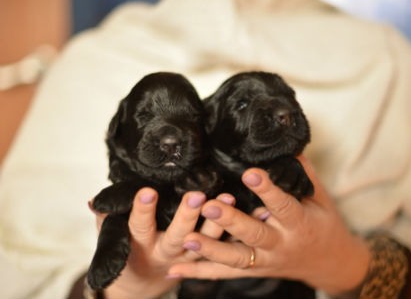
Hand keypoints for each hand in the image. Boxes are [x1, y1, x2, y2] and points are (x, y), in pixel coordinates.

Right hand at [90, 188, 234, 298]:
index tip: (148, 191)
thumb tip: (95, 200)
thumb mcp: (112, 238)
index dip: (143, 210)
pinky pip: (222, 247)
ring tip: (228, 197)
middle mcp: (166, 252)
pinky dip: (234, 232)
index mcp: (140, 244)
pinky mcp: (204, 257)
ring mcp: (187, 256)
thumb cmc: (127, 251)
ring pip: (205, 242)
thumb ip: (107, 219)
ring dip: (217, 222)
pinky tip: (251, 212)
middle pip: (177, 235)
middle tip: (196, 195)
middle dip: (186, 216)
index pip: (139, 226)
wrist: (143, 282)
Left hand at [168, 156, 370, 296]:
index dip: (267, 190)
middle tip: (209, 206)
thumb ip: (302, 173)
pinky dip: (200, 272)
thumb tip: (286, 146)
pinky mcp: (254, 270)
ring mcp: (266, 261)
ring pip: (237, 258)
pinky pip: (224, 274)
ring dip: (211, 249)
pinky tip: (176, 270)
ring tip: (187, 237)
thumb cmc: (324, 225)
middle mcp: (281, 244)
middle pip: (255, 234)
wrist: (330, 263)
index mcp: (300, 223)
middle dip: (231, 221)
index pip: (283, 205)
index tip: (250, 173)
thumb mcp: (320, 198)